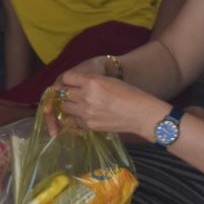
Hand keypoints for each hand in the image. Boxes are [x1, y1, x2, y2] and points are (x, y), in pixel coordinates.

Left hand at [49, 69, 166, 140]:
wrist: (141, 114)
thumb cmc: (128, 93)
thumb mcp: (107, 80)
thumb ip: (89, 81)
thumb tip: (73, 84)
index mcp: (91, 81)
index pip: (67, 78)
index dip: (67, 80)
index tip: (69, 82)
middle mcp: (86, 96)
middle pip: (63, 94)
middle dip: (66, 93)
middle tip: (73, 94)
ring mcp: (86, 112)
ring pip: (65, 108)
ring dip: (69, 105)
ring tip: (79, 105)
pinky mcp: (89, 125)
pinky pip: (74, 120)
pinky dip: (77, 117)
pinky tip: (87, 115)